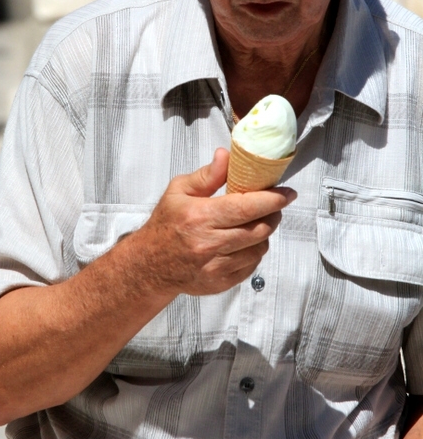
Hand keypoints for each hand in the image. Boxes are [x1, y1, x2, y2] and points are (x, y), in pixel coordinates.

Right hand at [132, 147, 296, 297]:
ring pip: (259, 248)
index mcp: (199, 217)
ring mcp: (215, 266)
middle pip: (258, 229)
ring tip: (257, 222)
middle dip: (274, 214)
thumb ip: (207, 175)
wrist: (150, 265)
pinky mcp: (220, 282)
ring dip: (265, 233)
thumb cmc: (166, 224)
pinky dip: (254, 251)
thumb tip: (226, 156)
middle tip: (275, 204)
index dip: (272, 199)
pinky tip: (245, 242)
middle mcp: (209, 243)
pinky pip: (251, 266)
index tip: (287, 193)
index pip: (245, 207)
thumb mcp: (178, 191)